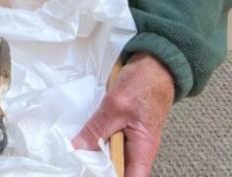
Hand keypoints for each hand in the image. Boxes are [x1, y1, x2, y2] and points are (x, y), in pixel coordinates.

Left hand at [73, 52, 175, 176]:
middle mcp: (139, 150)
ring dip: (97, 157)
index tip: (90, 173)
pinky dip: (98, 143)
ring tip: (77, 154)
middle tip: (77, 163)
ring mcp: (132, 139)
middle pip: (119, 170)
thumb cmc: (143, 84)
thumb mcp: (115, 106)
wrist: (155, 65)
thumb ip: (96, 129)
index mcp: (143, 150)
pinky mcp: (125, 129)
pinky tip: (83, 140)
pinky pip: (110, 143)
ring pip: (113, 158)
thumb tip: (77, 149)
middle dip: (99, 170)